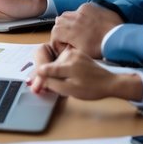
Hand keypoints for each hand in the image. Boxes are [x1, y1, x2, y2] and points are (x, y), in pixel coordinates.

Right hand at [27, 43, 142, 100]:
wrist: (109, 82)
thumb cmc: (92, 89)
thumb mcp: (70, 90)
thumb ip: (52, 84)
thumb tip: (39, 79)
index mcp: (68, 64)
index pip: (46, 69)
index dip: (38, 78)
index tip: (33, 86)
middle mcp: (69, 55)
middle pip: (50, 66)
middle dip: (45, 77)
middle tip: (40, 89)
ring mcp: (73, 53)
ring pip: (56, 63)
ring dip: (53, 73)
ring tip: (54, 84)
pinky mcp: (77, 54)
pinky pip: (63, 61)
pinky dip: (60, 69)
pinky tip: (63, 77)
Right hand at [48, 2, 122, 58]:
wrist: (118, 37)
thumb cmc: (101, 48)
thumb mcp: (82, 53)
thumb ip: (69, 49)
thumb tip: (64, 47)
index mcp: (69, 31)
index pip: (54, 33)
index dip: (57, 42)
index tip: (63, 47)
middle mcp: (73, 19)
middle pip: (59, 22)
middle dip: (62, 30)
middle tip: (69, 39)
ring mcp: (81, 11)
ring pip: (67, 14)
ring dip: (69, 22)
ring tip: (78, 31)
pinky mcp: (89, 7)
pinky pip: (79, 10)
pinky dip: (80, 16)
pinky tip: (88, 24)